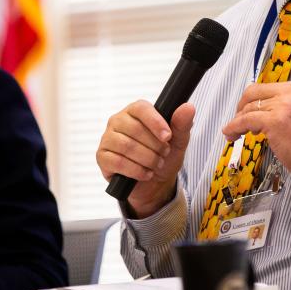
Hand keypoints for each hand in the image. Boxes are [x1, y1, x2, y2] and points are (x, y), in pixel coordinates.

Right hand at [96, 100, 194, 217]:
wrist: (155, 182)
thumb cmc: (165, 155)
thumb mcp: (179, 141)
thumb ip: (182, 124)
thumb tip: (188, 107)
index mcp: (135, 111)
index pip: (142, 109)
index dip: (156, 122)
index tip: (168, 137)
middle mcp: (118, 121)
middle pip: (135, 129)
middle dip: (154, 146)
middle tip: (164, 154)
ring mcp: (108, 138)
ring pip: (127, 146)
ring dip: (147, 159)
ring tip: (157, 164)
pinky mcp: (102, 157)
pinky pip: (118, 162)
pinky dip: (136, 170)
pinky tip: (146, 173)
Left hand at [222, 82, 290, 183]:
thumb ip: (282, 105)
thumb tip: (258, 109)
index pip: (264, 87)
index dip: (250, 99)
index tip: (245, 110)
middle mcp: (290, 93)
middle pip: (253, 93)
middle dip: (241, 106)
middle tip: (237, 119)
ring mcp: (282, 106)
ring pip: (248, 109)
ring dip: (237, 121)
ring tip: (235, 133)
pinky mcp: (274, 121)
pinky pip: (246, 121)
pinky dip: (234, 127)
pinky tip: (231, 134)